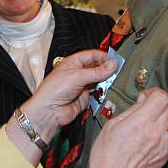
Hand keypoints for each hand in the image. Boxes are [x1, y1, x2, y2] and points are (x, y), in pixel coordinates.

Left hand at [6, 49, 115, 163]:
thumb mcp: (77, 76)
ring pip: (99, 80)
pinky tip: (109, 90)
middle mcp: (78, 73)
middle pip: (97, 68)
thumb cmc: (53, 90)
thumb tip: (112, 64)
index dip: (103, 56)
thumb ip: (96, 71)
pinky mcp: (85, 98)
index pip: (92, 55)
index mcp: (73, 62)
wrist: (49, 112)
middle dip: (107, 69)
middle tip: (119, 71)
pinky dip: (104, 92)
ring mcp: (82, 85)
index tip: (115, 60)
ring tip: (116, 81)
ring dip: (107, 81)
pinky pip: (98, 93)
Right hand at [81, 87, 167, 167]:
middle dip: (159, 102)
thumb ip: (130, 111)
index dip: (153, 93)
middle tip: (148, 106)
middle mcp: (155, 132)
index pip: (161, 98)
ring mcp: (163, 145)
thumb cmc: (107, 156)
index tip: (145, 97)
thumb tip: (142, 102)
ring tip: (153, 119)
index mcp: (140, 122)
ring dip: (166, 115)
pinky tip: (157, 132)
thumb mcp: (112, 126)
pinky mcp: (166, 155)